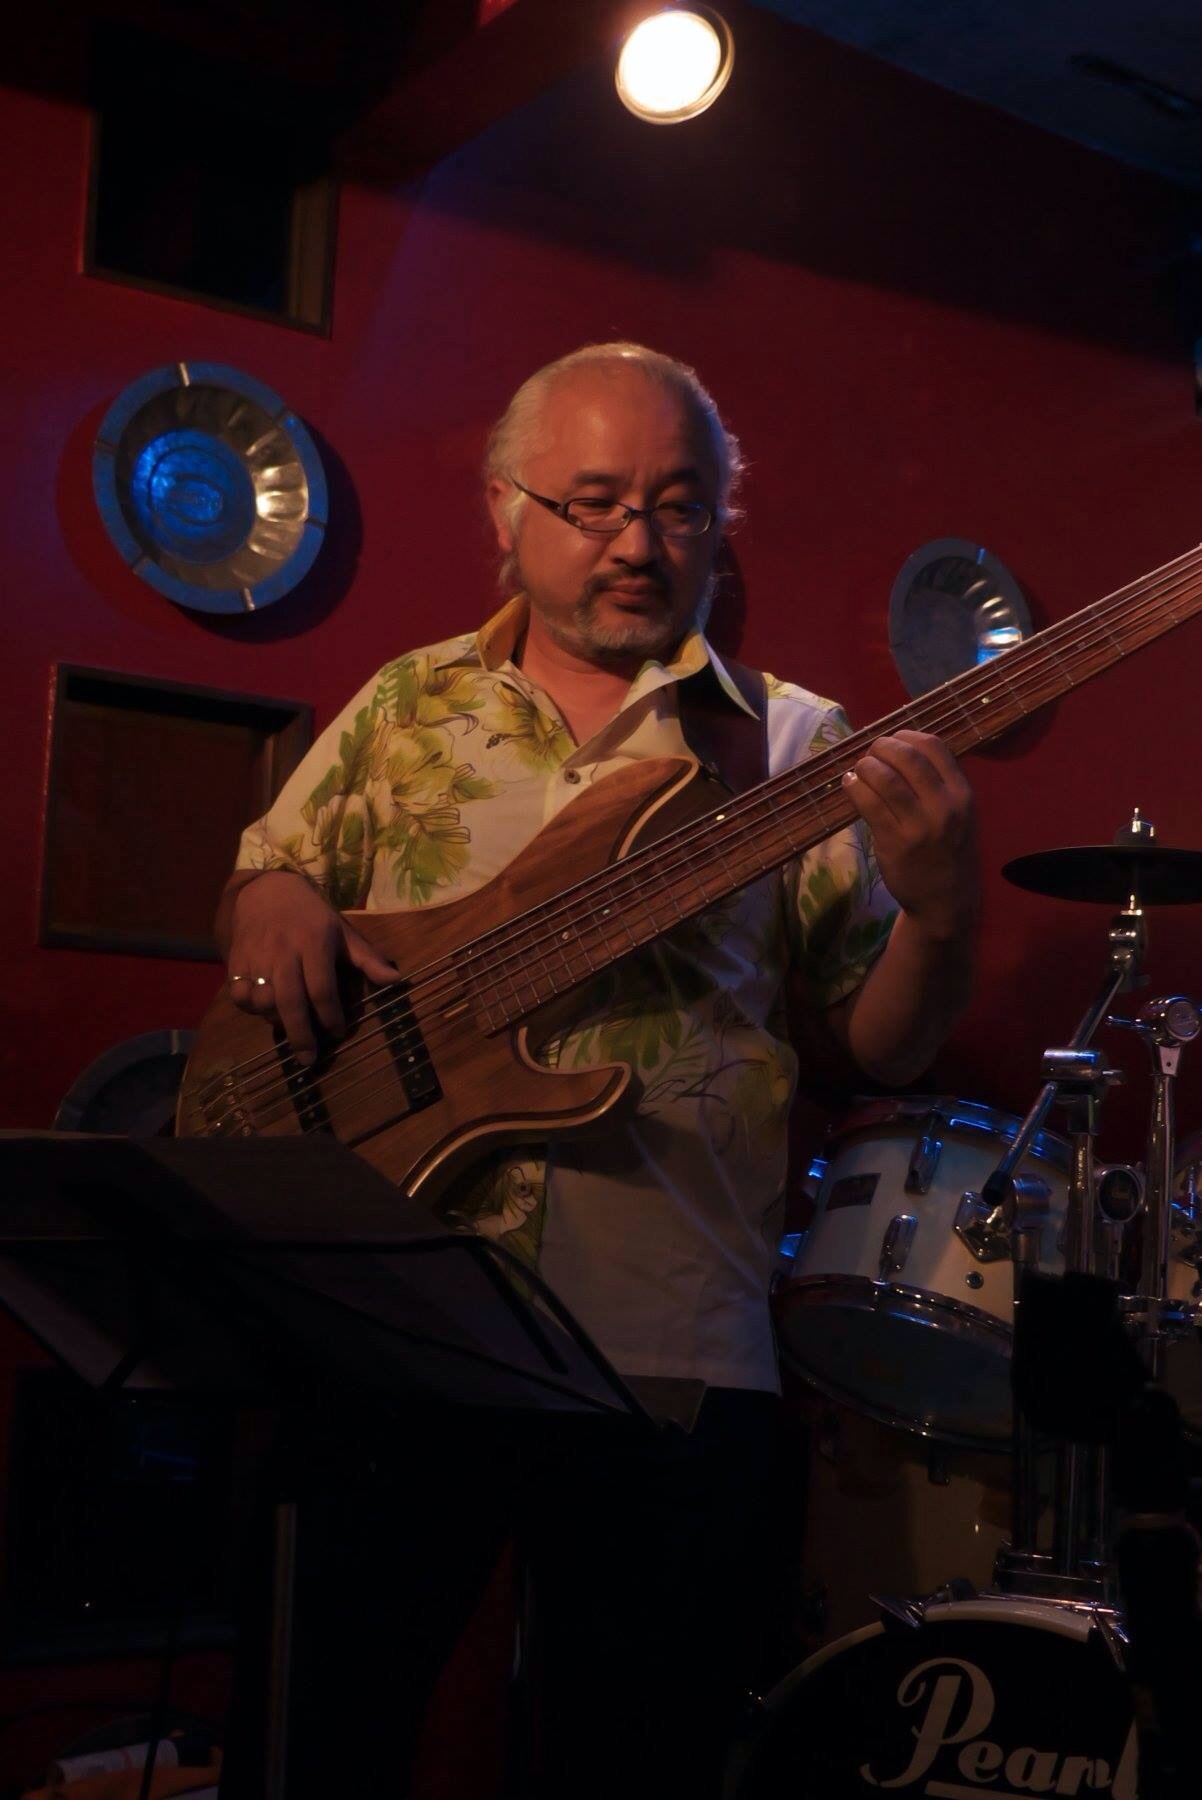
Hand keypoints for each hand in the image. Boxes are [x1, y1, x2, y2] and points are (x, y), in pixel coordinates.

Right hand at [225, 872, 397, 1060]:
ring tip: (291, 1028)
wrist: (267, 890)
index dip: (331, 1016)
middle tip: (309, 1059)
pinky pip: (239, 995)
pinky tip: (264, 1011)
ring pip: (263, 1001)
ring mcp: (257, 957)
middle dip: (301, 1035)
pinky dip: (250, 1009)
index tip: (339, 1033)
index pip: (322, 988)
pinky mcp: (236, 961)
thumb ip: (368, 959)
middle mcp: (284, 951)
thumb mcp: (343, 932)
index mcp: (314, 943)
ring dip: (277, 1022)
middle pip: (291, 1002)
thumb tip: (396, 981)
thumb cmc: (312, 916)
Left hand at [841, 730, 978, 938]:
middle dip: (882, 747)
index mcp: (962, 793)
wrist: (946, 900)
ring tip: (859, 770)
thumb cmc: (947, 850)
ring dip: (865, 766)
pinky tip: (849, 784)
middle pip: (907, 757)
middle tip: (870, 753)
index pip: (934, 746)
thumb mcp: (958, 813)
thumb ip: (936, 783)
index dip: (907, 735)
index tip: (893, 740)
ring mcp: (920, 825)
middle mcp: (945, 806)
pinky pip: (868, 804)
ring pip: (886, 778)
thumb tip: (895, 746)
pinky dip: (853, 787)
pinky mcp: (895, 843)